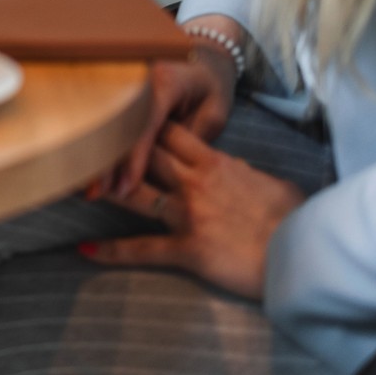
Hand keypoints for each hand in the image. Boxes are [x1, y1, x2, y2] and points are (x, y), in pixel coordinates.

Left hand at [85, 122, 304, 299]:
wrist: (306, 256)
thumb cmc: (296, 220)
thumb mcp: (272, 185)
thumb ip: (245, 172)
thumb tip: (233, 165)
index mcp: (216, 163)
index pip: (170, 132)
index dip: (143, 125)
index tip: (119, 119)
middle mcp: (196, 182)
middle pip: (144, 155)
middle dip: (112, 148)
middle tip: (80, 142)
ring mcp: (189, 214)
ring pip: (134, 193)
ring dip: (102, 188)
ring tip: (69, 183)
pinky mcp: (188, 248)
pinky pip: (143, 248)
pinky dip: (111, 250)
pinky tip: (84, 249)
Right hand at [88, 18, 239, 199]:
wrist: (204, 57)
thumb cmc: (211, 89)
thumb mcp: (212, 114)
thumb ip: (189, 139)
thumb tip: (168, 173)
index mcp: (165, 80)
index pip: (143, 124)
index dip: (133, 158)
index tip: (125, 187)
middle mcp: (137, 75)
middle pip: (115, 123)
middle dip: (105, 160)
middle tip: (94, 192)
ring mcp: (123, 78)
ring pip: (105, 121)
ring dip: (97, 154)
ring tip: (88, 184)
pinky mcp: (116, 86)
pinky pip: (106, 117)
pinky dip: (99, 143)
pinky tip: (92, 165)